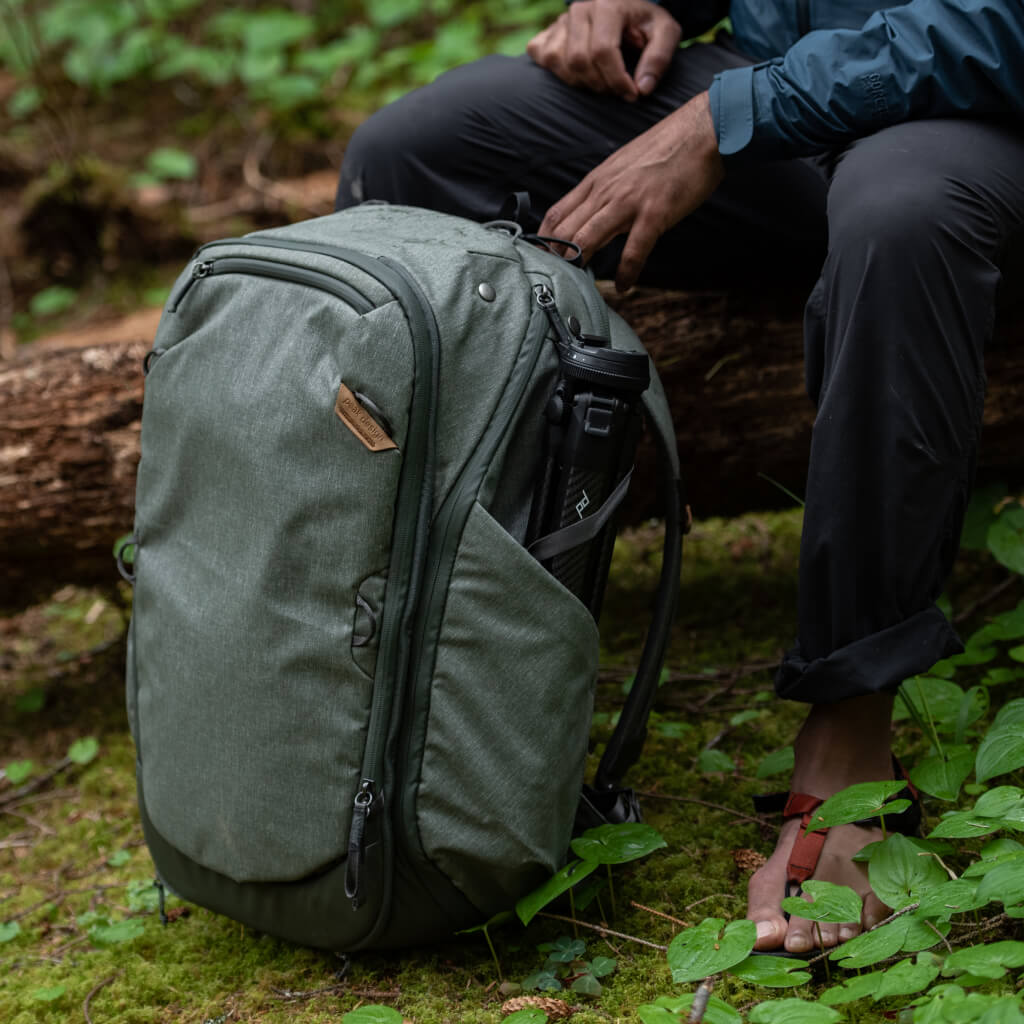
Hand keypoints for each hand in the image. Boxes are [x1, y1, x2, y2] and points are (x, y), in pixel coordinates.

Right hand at [526, 0, 681, 100]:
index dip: (617, 80)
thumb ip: (659, 58)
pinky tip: (579, 74)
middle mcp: (579, 9)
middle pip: (579, 61)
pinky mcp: (547, 33)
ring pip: (559, 63)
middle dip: (600, 85)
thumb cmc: (645, 25)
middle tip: (617, 90)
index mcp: (608, 4)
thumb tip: (643, 88)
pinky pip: (542, 58)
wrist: (626, 12)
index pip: (602, 50)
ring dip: (581, 83)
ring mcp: (560, 21)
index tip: (632, 94)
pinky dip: (558, 73)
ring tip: (602, 82)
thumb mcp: (666, 33)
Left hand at [539, 92, 723, 290]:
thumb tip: (590, 216)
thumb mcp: (622, 166)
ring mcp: (629, 202)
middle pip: (565, 231)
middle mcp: (606, 191)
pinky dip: (627, 272)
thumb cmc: (665, 150)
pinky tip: (625, 285)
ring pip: (588, 239)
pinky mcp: (654, 213)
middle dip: (555, 259)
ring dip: (579, 265)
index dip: (542, 241)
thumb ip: (604, 191)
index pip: (556, 215)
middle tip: (553, 281)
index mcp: (596, 181)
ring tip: (577, 285)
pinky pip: (634, 250)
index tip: (539, 261)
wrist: (703, 131)